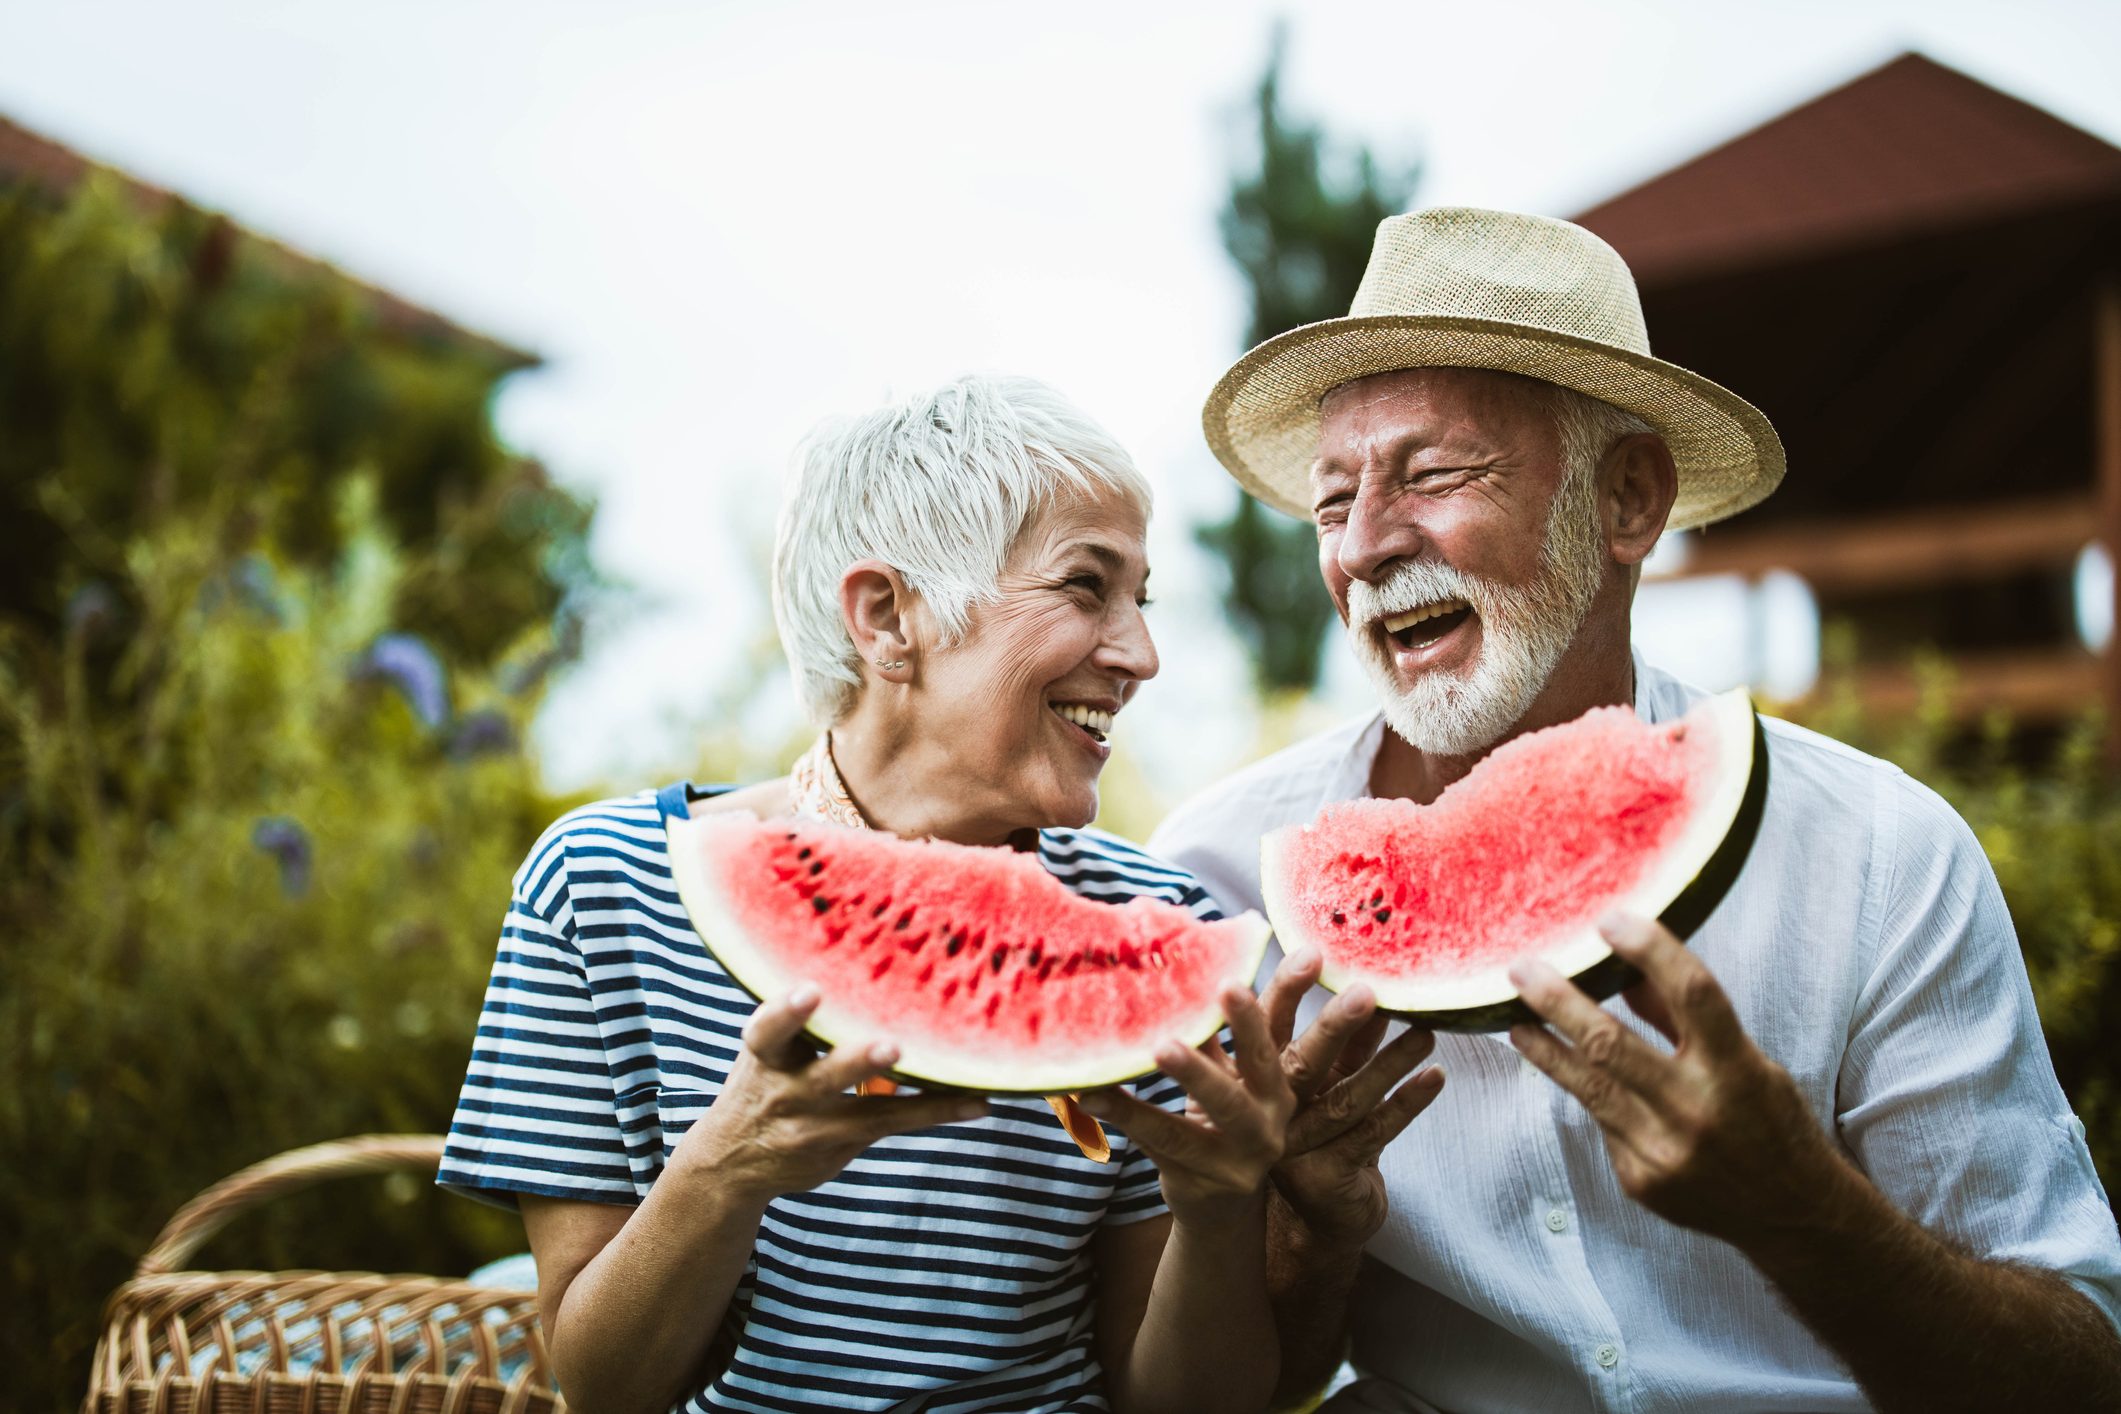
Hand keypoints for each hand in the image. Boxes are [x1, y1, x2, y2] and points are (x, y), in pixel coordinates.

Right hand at [683, 985, 987, 1204]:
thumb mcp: (766, 1046)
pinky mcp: (842, 1145)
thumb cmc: (764, 1078)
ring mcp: (814, 1126)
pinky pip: (894, 1125)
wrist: (733, 1161)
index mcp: (765, 1054)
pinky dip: (937, 1111)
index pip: (768, 1031)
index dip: (787, 1013)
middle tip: (891, 1047)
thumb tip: (863, 952)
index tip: (811, 991)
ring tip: (959, 1086)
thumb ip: (801, 1018)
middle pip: (824, 1076)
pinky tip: (979, 1103)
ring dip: (916, 1100)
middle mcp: (787, 1091)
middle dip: (857, 1062)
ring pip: (867, 1113)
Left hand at [1080, 986, 1295, 1227]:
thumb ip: (1221, 1030)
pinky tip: (1087, 1099)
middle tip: (1169, 1039)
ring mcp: (1235, 1161)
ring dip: (1148, 1104)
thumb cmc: (1224, 1118)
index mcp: (1278, 1086)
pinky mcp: (1196, 1183)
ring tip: (1117, 1073)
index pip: (1275, 1039)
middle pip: (1247, 1081)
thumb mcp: (1233, 1075)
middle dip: (1213, 1057)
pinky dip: (1121, 1119)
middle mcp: (1267, 1124)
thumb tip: (1190, 958)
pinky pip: (1153, 1146)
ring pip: (1188, 1130)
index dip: (1261, 1011)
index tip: (1234, 980)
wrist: (1223, 1204)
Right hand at [1263, 948, 1444, 1249]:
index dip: (1286, 991)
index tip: (1311, 954)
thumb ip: (1324, 1036)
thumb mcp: (1308, 1077)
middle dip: (1336, 1024)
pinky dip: (1407, 1104)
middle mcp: (1270, 1109)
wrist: (1308, 1216)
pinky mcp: (1328, 1175)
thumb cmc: (1310, 1127)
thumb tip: (1351, 974)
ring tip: (1426, 1032)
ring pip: (1348, 1098)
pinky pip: (1373, 1134)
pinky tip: (1435, 1076)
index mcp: (1256, 1075)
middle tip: (1368, 992)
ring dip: (1390, 1063)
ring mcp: (1297, 1145)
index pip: (1269, 1026)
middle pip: (1304, 1061)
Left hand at [1508, 913, 1849, 1247]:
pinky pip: (1603, 1124)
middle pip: (1610, 1043)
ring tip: (1516, 1019)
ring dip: (1545, 1047)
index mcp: (1738, 1071)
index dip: (1651, 949)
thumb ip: (1686, 1018)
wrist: (1792, 1214)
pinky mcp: (1641, 1181)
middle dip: (1557, 1001)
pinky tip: (1576, 1079)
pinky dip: (1591, 1097)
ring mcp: (1665, 1153)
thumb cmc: (1771, 1123)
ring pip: (1586, 1086)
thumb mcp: (1750, 1061)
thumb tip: (1627, 968)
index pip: (1693, 994)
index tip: (1609, 919)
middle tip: (1521, 969)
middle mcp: (1698, 1112)